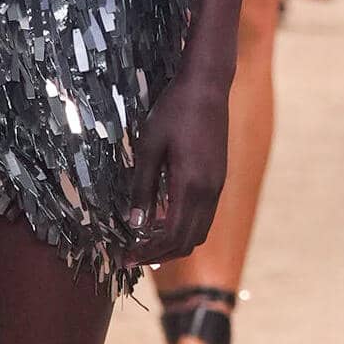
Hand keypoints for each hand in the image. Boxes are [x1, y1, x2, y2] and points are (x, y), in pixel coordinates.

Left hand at [127, 68, 228, 264]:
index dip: (148, 252)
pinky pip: (204, 217)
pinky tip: (163, 222)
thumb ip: (142, 188)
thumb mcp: (148, 147)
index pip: (171, 236)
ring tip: (146, 244)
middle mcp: (210, 192)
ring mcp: (218, 186)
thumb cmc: (174, 111)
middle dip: (160, 254)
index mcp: (191, 185)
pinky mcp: (218, 179)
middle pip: (188, 241)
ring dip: (174, 244)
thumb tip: (136, 224)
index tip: (125, 257)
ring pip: (199, 232)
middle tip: (131, 256)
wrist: (207, 86)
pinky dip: (184, 228)